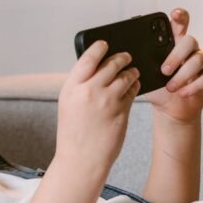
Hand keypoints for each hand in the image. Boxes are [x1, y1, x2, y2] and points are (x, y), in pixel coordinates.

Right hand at [56, 41, 139, 173]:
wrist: (81, 159)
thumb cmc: (73, 134)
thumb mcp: (68, 105)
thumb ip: (80, 86)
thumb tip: (96, 68)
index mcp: (72, 88)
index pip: (88, 58)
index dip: (99, 48)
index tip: (105, 44)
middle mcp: (89, 91)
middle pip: (111, 64)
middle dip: (121, 57)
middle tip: (126, 56)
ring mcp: (107, 101)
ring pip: (126, 76)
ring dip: (131, 72)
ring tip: (132, 72)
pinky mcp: (122, 111)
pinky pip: (133, 92)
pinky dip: (134, 86)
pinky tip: (133, 87)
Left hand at [143, 8, 202, 122]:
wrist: (169, 108)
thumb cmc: (157, 87)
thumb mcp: (146, 74)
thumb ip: (142, 61)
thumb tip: (127, 54)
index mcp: (174, 44)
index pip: (180, 24)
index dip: (180, 16)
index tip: (174, 13)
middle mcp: (191, 49)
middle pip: (190, 40)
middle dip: (176, 56)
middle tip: (163, 71)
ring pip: (198, 59)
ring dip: (182, 75)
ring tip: (170, 88)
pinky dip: (193, 86)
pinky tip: (182, 93)